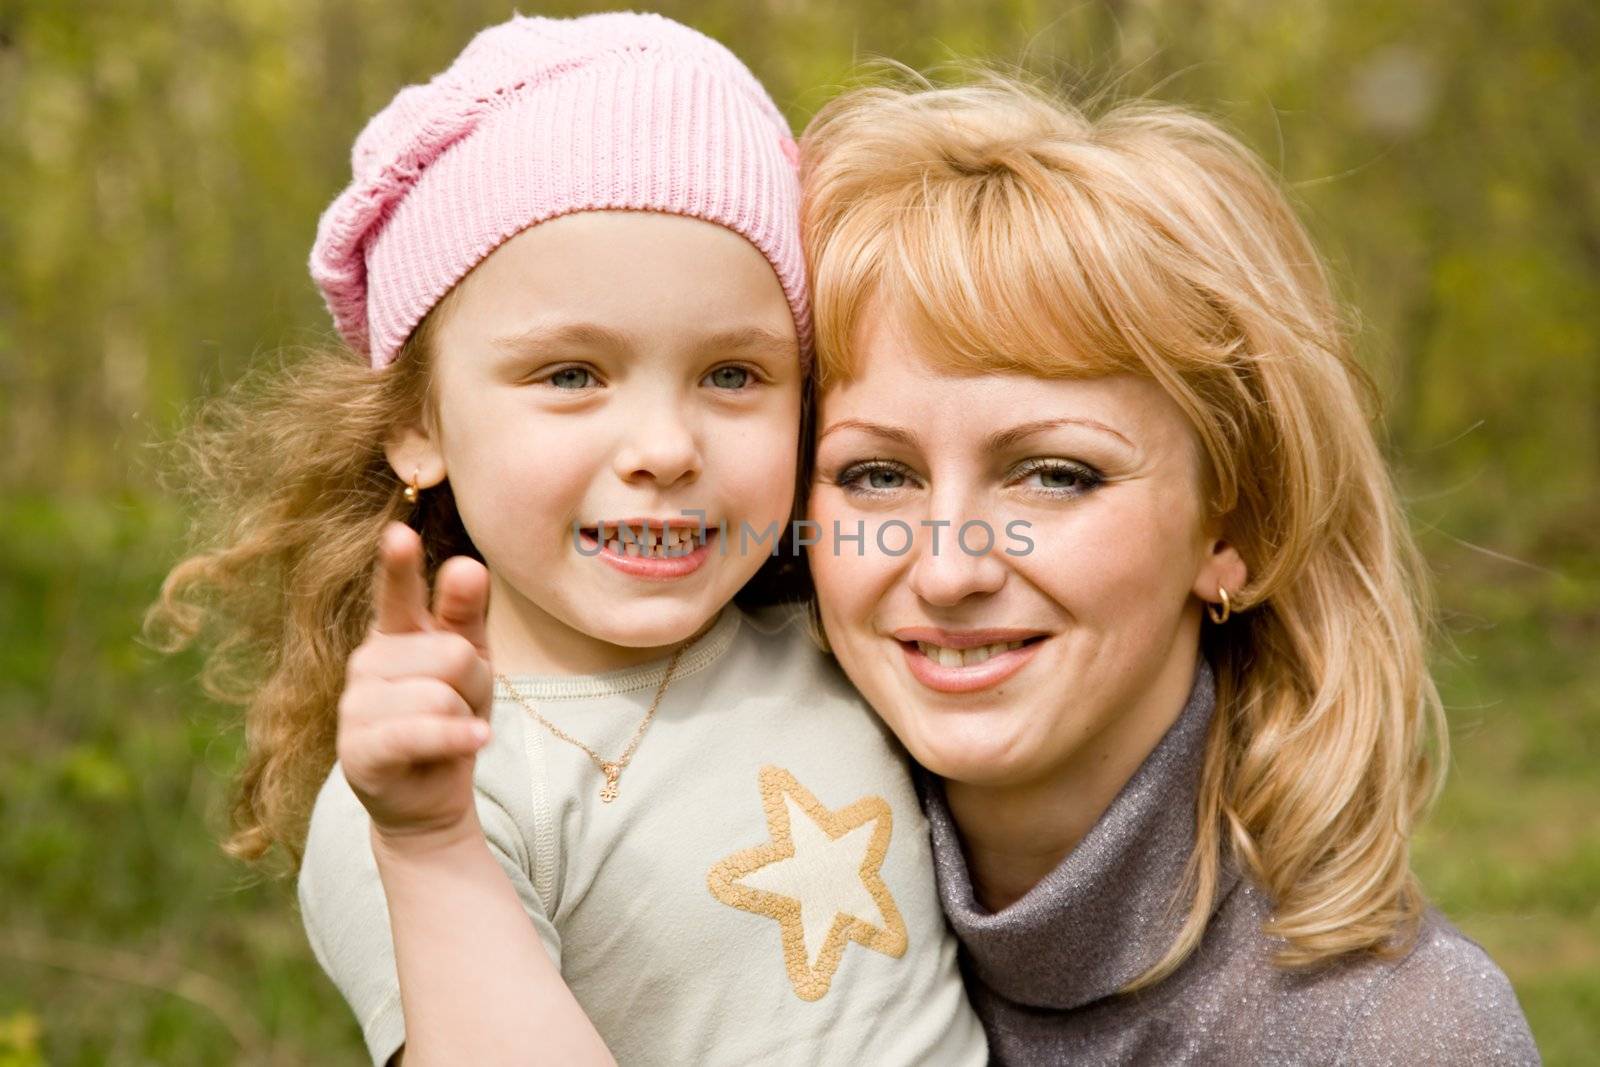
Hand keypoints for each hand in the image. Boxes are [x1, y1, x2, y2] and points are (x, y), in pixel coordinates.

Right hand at [337, 521, 494, 845]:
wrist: (431, 795)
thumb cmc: (452, 714)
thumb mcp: (470, 659)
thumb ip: (466, 612)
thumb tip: (468, 564)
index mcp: (394, 630)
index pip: (398, 592)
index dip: (400, 566)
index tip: (399, 535)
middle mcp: (368, 660)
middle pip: (452, 653)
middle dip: (475, 684)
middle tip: (462, 707)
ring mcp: (356, 705)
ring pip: (440, 693)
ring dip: (464, 718)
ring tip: (450, 732)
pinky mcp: (358, 749)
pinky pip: (421, 732)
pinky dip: (457, 738)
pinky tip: (476, 739)